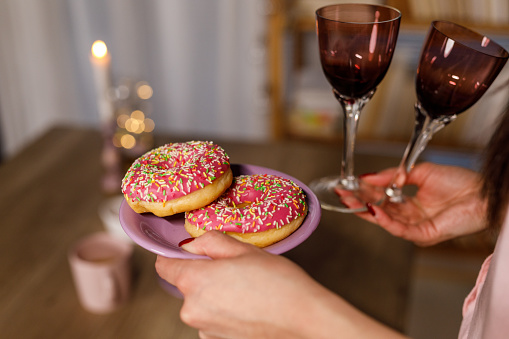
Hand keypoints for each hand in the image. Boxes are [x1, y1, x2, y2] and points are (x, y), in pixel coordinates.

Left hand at [156, 231, 405, 338]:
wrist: (305, 320)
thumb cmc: (278, 283)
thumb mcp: (244, 249)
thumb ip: (210, 241)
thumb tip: (191, 245)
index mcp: (194, 281)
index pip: (164, 266)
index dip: (176, 255)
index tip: (192, 252)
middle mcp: (192, 310)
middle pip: (186, 285)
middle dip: (205, 274)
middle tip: (236, 268)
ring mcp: (205, 330)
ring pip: (202, 302)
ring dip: (216, 294)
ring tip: (247, 289)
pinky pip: (214, 319)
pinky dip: (226, 311)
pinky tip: (249, 306)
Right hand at [352, 162, 485, 245]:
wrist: (484, 192)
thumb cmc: (461, 183)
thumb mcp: (420, 172)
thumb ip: (394, 175)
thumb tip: (369, 176)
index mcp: (410, 203)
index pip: (381, 198)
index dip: (364, 191)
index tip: (349, 184)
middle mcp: (411, 217)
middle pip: (378, 210)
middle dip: (358, 201)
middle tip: (342, 193)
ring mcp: (416, 227)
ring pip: (385, 220)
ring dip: (366, 210)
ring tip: (351, 200)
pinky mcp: (424, 235)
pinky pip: (399, 229)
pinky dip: (385, 220)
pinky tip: (373, 210)